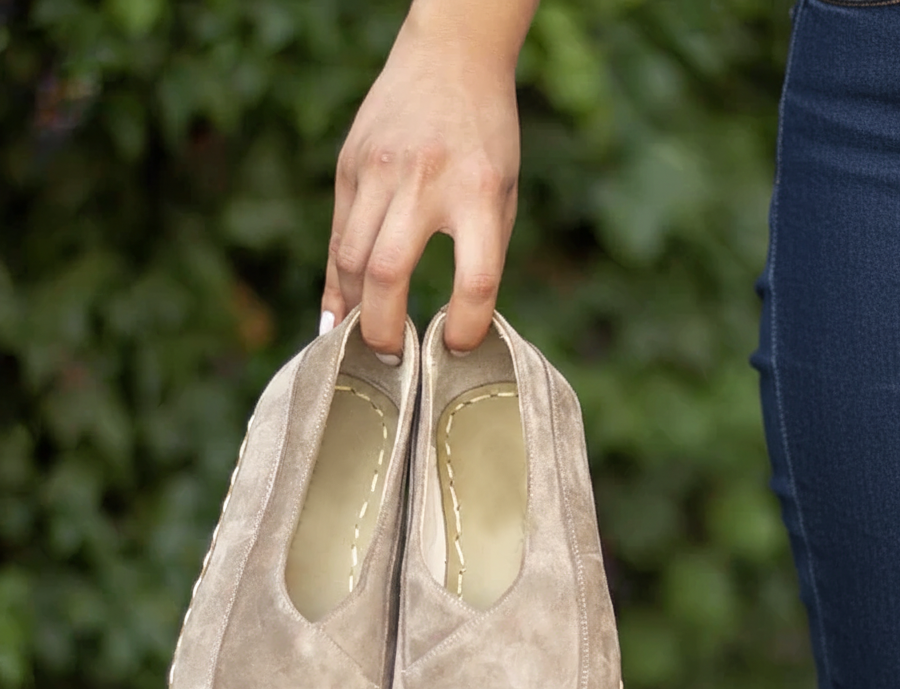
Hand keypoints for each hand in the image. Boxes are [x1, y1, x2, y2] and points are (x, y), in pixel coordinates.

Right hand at [320, 16, 520, 357]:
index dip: (467, 326)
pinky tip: (338, 312)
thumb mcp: (501, 194)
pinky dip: (336, 280)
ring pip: (349, 259)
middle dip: (384, 330)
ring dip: (354, 309)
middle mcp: (424, 179)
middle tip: (394, 361)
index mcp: (479, 190)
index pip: (475, 279)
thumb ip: (480, 256)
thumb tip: (450, 327)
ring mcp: (379, 169)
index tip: (458, 346)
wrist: (450, 55)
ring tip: (365, 339)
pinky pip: (337, 235)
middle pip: (388, 274)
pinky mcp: (349, 165)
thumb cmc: (485, 138)